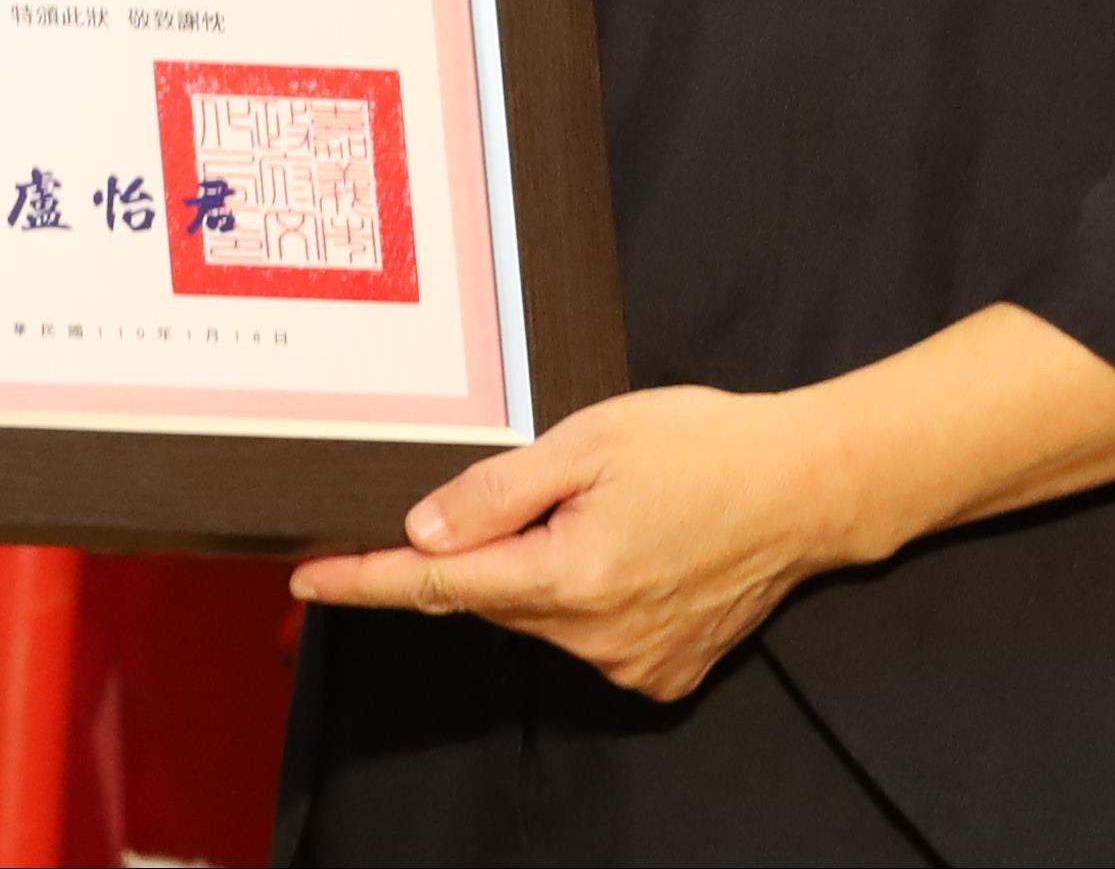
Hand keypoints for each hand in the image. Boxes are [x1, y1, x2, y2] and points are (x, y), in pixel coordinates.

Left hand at [286, 384, 844, 701]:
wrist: (808, 488)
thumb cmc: (704, 445)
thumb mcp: (590, 440)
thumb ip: (499, 490)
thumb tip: (421, 531)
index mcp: (569, 576)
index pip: (438, 584)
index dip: (367, 581)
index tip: (306, 580)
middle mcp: (595, 636)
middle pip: (490, 595)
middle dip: (481, 547)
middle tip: (532, 486)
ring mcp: (631, 664)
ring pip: (538, 614)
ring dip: (539, 566)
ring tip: (607, 506)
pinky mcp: (662, 674)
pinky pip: (588, 634)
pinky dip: (584, 594)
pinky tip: (631, 547)